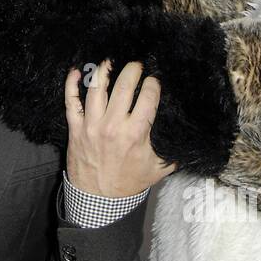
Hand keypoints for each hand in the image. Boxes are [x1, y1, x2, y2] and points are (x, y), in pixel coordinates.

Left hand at [65, 59, 175, 197]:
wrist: (99, 198)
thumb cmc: (129, 183)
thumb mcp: (158, 169)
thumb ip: (173, 152)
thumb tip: (190, 138)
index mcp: (135, 133)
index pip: (148, 97)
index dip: (153, 84)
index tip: (154, 82)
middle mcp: (113, 125)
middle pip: (123, 85)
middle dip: (133, 69)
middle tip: (137, 65)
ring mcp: (91, 125)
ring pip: (96, 88)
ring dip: (105, 70)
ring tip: (111, 62)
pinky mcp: (75, 128)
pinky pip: (70, 100)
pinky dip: (71, 83)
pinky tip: (76, 71)